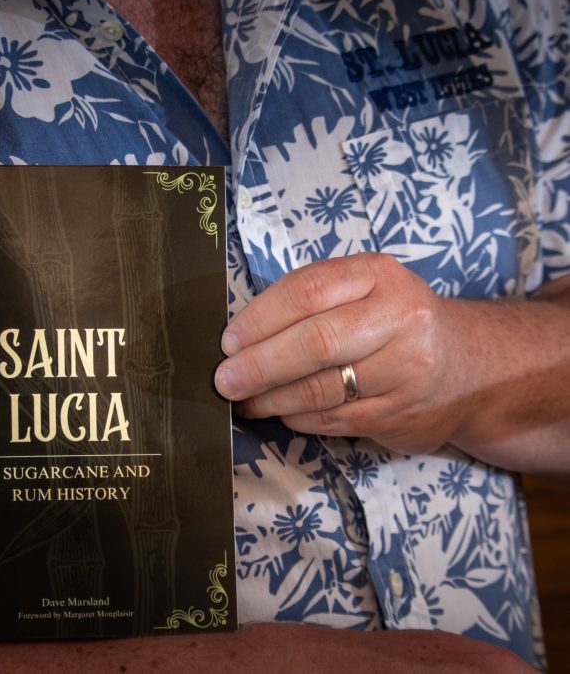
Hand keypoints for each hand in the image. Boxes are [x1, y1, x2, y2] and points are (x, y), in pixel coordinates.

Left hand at [215, 253, 468, 454]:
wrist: (469, 367)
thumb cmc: (394, 322)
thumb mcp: (364, 291)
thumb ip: (312, 302)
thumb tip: (241, 336)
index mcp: (379, 275)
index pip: (307, 290)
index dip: (259, 318)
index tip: (227, 341)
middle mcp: (399, 318)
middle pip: (314, 342)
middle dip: (258, 364)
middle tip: (224, 380)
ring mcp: (405, 369)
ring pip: (320, 388)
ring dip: (270, 398)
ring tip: (243, 400)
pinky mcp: (400, 413)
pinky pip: (332, 419)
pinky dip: (295, 417)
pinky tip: (279, 412)